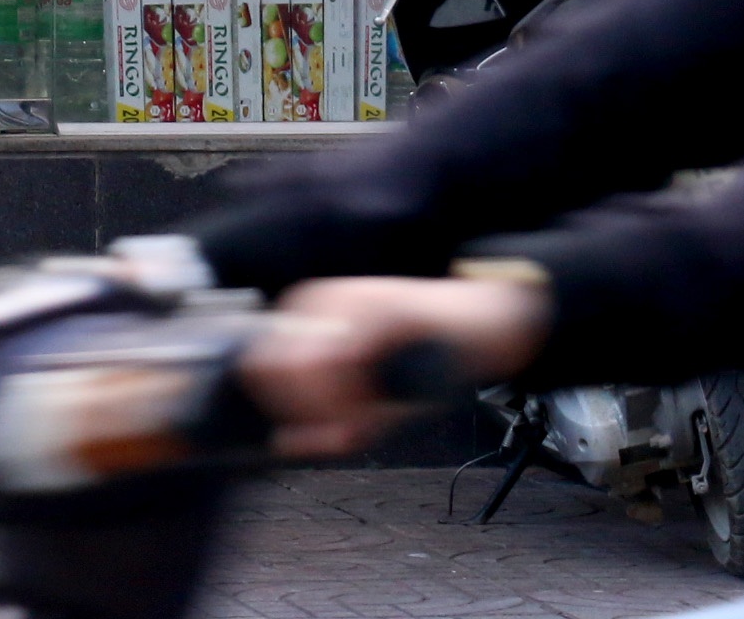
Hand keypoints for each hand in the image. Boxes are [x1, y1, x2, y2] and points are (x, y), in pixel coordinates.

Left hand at [240, 274, 551, 458]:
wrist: (483, 321)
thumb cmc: (427, 359)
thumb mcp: (370, 400)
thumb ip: (327, 421)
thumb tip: (285, 443)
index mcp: (306, 321)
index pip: (260, 370)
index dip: (288, 413)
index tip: (327, 434)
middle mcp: (317, 303)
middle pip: (272, 366)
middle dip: (308, 411)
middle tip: (353, 428)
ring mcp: (348, 299)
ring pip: (307, 365)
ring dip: (337, 406)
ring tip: (376, 417)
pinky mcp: (382, 304)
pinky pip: (347, 357)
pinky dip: (363, 394)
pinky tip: (387, 407)